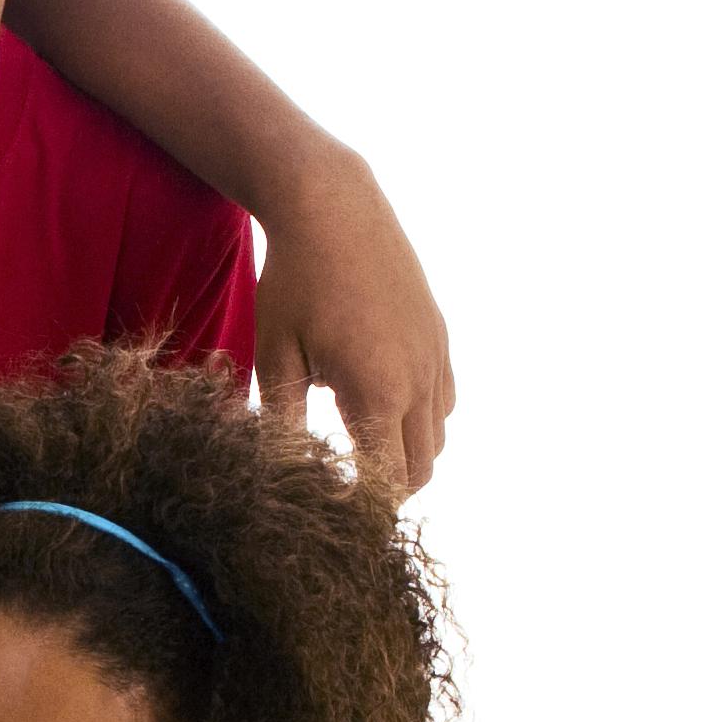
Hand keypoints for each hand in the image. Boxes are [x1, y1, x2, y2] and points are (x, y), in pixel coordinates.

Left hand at [256, 146, 454, 491]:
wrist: (335, 207)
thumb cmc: (294, 282)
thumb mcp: (276, 355)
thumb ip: (283, 421)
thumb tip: (284, 472)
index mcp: (378, 392)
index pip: (384, 482)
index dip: (359, 508)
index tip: (328, 514)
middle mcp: (419, 380)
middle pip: (419, 470)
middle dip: (385, 493)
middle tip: (343, 496)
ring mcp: (436, 356)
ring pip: (437, 438)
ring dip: (406, 457)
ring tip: (361, 456)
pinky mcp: (440, 336)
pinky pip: (445, 400)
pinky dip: (422, 421)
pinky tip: (382, 408)